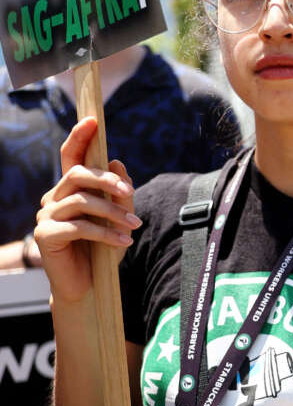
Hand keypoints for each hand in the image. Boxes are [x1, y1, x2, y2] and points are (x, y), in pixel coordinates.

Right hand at [34, 119, 138, 303]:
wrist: (89, 285)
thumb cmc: (104, 249)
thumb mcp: (119, 218)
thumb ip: (120, 192)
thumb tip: (118, 163)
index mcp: (70, 189)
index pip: (72, 156)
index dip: (79, 137)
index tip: (92, 120)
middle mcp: (54, 197)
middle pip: (78, 175)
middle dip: (106, 180)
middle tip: (130, 193)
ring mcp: (46, 215)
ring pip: (81, 201)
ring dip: (113, 212)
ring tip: (135, 226)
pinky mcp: (46, 235)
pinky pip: (79, 227)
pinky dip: (106, 234)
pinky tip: (125, 243)